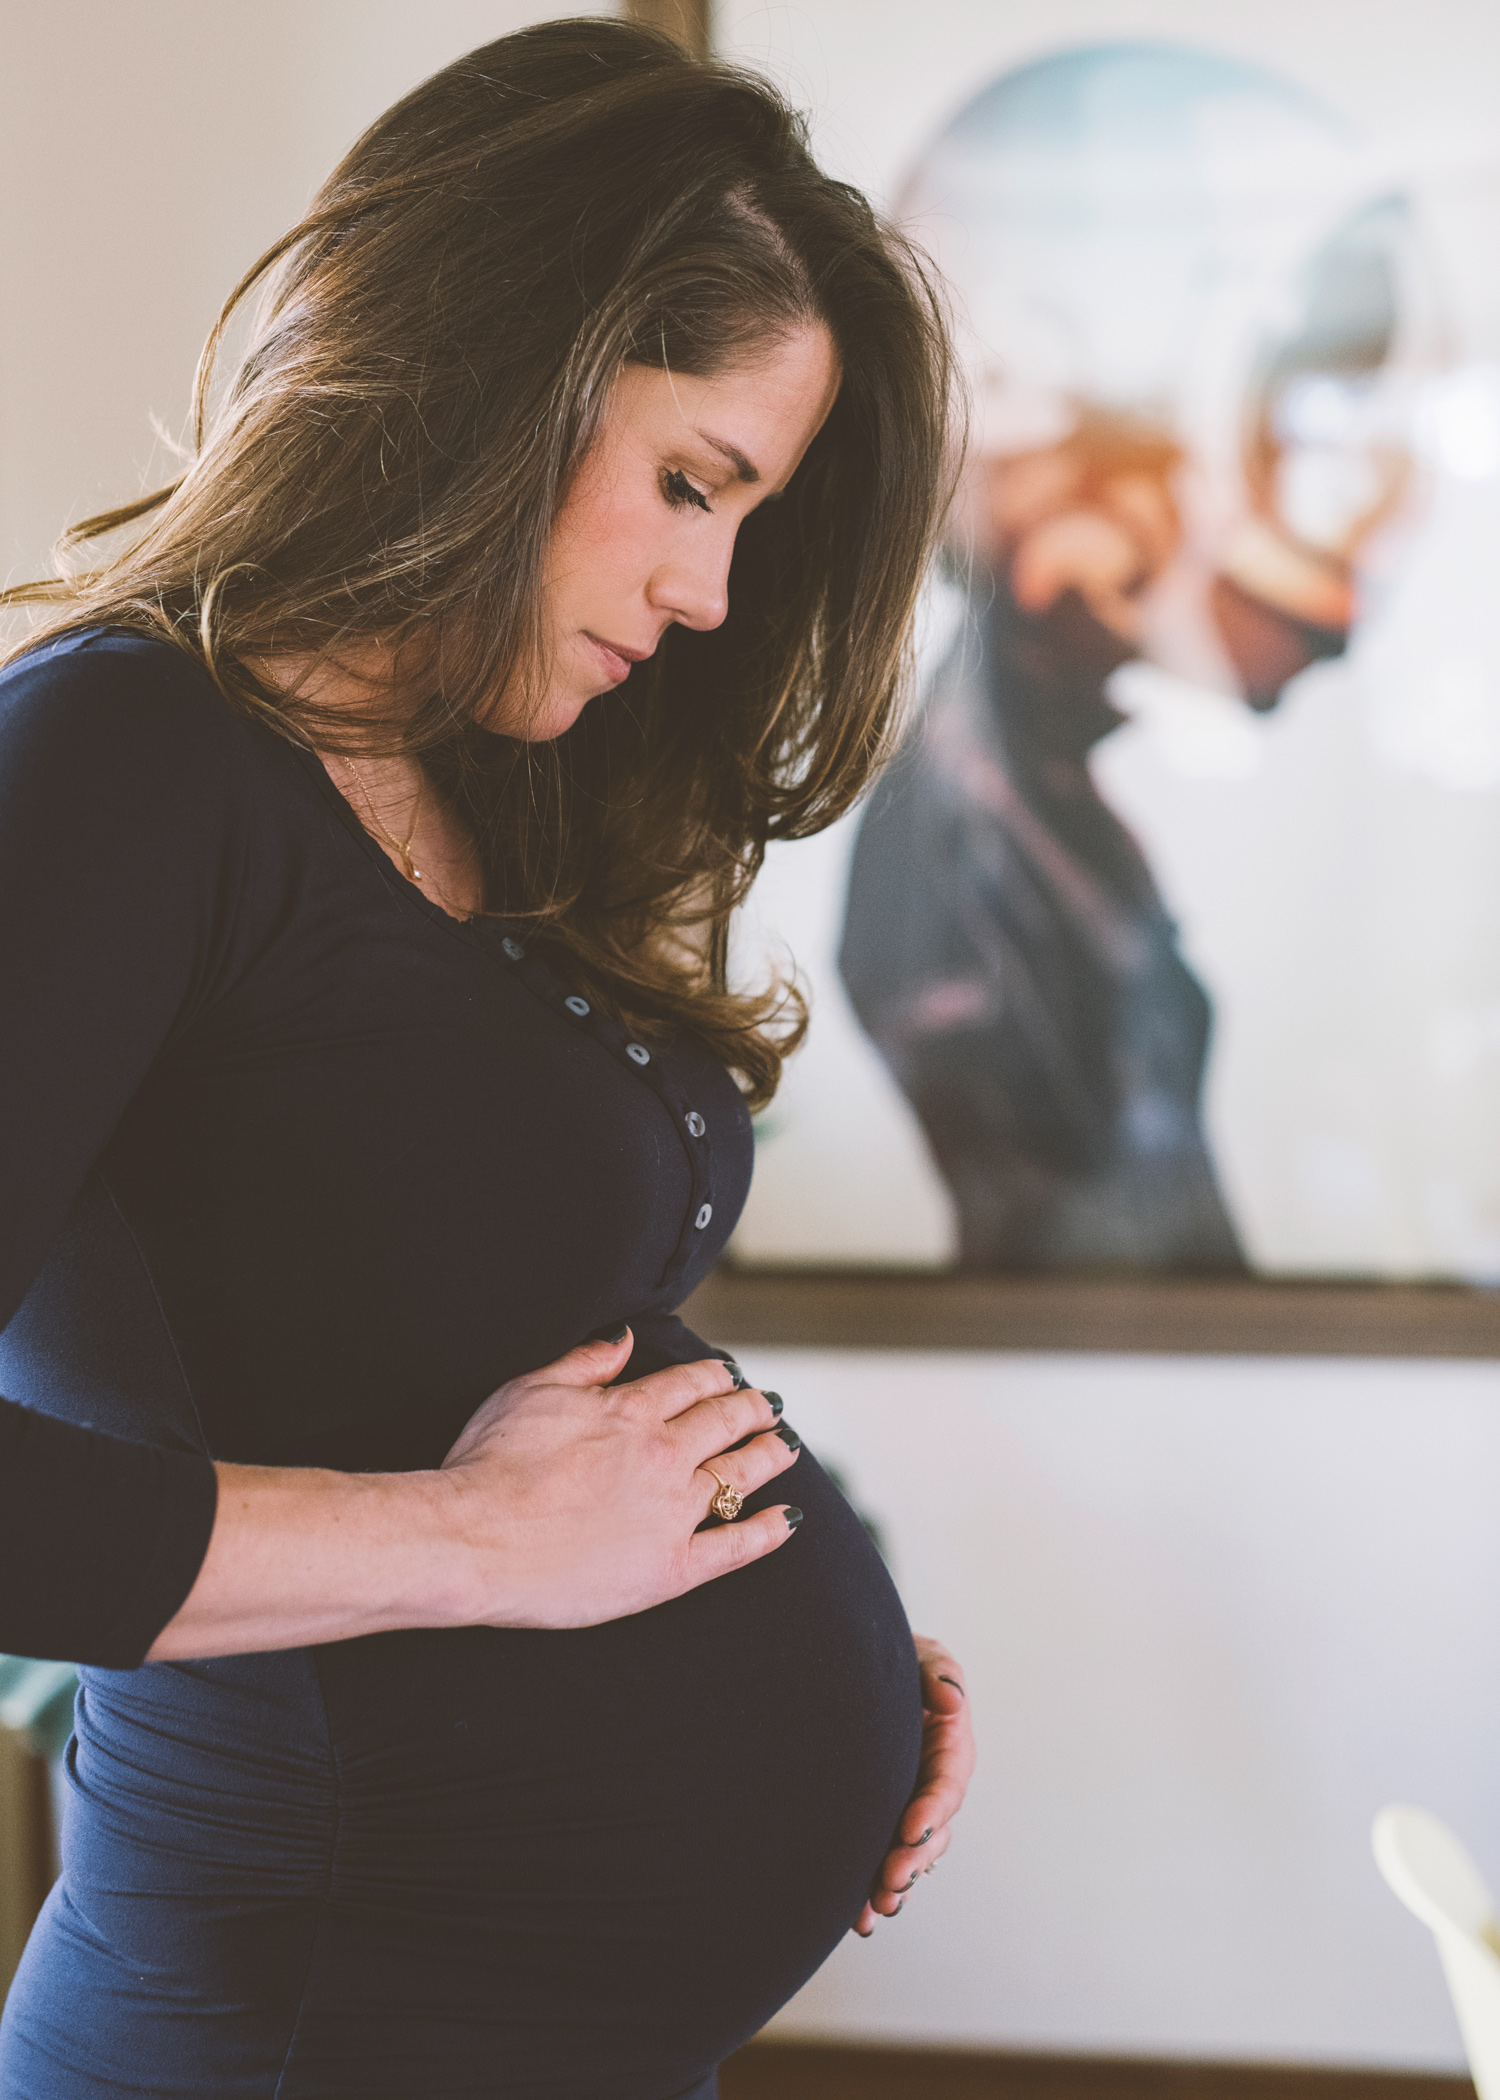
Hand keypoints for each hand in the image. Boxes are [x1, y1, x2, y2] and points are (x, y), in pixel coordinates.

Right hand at [437, 1331, 799, 1629]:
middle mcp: (663, 1456)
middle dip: (753, 1410)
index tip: (729, 1375)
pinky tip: (788, 1520)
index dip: (715, 1376)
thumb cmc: (488, 1464)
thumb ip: (585, 1362)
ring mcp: (672, 1513)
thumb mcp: (530, 1390)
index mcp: (630, 1412)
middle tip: (771, 1406)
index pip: (690, 1385)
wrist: (473, 1539)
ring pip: (739, 1475)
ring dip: (769, 1456)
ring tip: (787, 1446)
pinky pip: (735, 1547)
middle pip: (724, 1424)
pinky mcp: (671, 1568)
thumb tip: (625, 1338)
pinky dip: (766, 1531)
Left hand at [855, 1634, 974, 1934]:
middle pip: (932, 1832)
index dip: (932, 1809)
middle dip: (913, 1860)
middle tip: (889, 1882)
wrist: (857, 1669)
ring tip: (877, 1908)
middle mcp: (932, 1785)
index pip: (946, 1785)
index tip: (910, 1828)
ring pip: (910, 1855)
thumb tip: (952, 1703)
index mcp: (949, 1749)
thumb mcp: (922, 1657)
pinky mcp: (880, 1821)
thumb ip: (938, 1674)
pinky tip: (859, 1918)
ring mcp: (907, 1806)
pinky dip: (871, 1890)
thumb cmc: (899, 1660)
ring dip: (897, 1884)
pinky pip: (881, 1859)